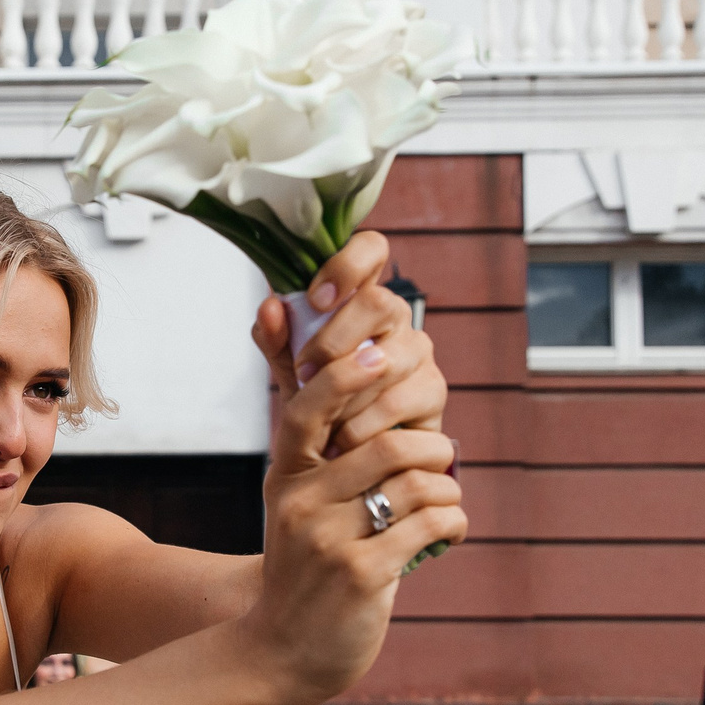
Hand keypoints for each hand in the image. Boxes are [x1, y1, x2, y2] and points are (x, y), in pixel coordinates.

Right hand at [243, 241, 465, 697]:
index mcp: (285, 476)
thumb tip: (277, 307)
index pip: (306, 409)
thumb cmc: (303, 562)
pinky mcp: (363, 577)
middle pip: (384, 444)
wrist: (284, 651)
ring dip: (447, 490)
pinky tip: (450, 533)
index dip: (345, 376)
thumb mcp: (293, 496)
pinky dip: (454, 523)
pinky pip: (431, 525)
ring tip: (445, 502)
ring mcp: (329, 542)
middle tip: (441, 461)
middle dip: (430, 448)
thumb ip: (306, 423)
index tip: (379, 354)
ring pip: (416, 484)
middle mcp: (300, 503)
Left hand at [251, 232, 450, 454]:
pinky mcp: (434, 389)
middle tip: (305, 372)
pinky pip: (399, 399)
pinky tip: (342, 438)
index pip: (371, 249)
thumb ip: (276, 337)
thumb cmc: (321, 397)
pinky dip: (362, 423)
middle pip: (381, 302)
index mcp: (359, 297)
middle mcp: (395, 316)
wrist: (349, 455)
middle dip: (335, 339)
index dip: (347, 264)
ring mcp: (419, 351)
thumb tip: (270, 307)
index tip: (316, 298)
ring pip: (390, 356)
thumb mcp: (290, 368)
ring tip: (320, 415)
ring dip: (346, 389)